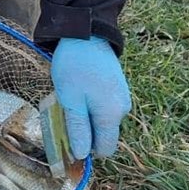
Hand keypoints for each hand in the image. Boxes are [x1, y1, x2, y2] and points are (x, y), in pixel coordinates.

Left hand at [51, 35, 130, 158]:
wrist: (86, 33)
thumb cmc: (74, 67)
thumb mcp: (70, 100)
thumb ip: (78, 129)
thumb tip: (83, 155)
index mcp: (112, 115)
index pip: (105, 149)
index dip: (86, 148)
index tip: (67, 135)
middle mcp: (122, 109)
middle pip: (103, 135)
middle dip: (85, 130)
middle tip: (65, 112)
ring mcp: (122, 97)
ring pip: (102, 120)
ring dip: (86, 116)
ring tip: (71, 97)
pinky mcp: (118, 87)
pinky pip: (104, 106)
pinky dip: (91, 104)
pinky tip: (80, 89)